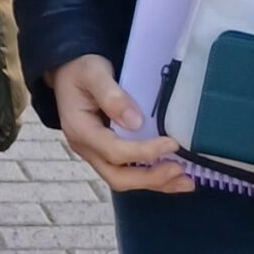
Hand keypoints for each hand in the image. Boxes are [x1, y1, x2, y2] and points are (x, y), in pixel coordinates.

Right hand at [45, 56, 190, 194]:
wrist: (67, 72)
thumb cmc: (81, 70)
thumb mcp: (94, 73)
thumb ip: (112, 96)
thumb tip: (135, 121)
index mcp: (81, 130)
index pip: (114, 151)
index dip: (144, 152)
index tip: (172, 144)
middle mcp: (86, 148)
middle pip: (117, 176)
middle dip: (151, 178)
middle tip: (181, 171)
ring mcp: (95, 153)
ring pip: (123, 179)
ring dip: (155, 183)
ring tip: (186, 182)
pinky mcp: (106, 153)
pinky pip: (127, 171)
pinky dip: (151, 176)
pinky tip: (173, 175)